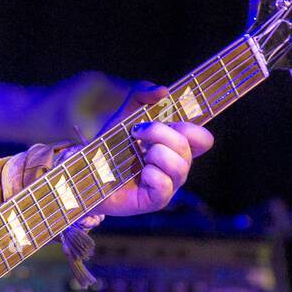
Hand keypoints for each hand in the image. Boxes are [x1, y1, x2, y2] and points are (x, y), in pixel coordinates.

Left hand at [60, 82, 213, 219]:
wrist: (88, 172)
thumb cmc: (111, 145)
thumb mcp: (125, 113)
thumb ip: (142, 95)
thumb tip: (163, 91)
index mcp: (177, 147)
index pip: (203, 139)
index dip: (191, 128)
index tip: (166, 120)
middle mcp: (178, 166)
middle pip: (187, 146)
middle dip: (159, 132)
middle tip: (136, 132)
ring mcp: (169, 184)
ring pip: (179, 165)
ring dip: (154, 153)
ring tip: (139, 156)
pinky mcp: (156, 200)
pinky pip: (165, 184)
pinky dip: (150, 174)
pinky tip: (139, 173)